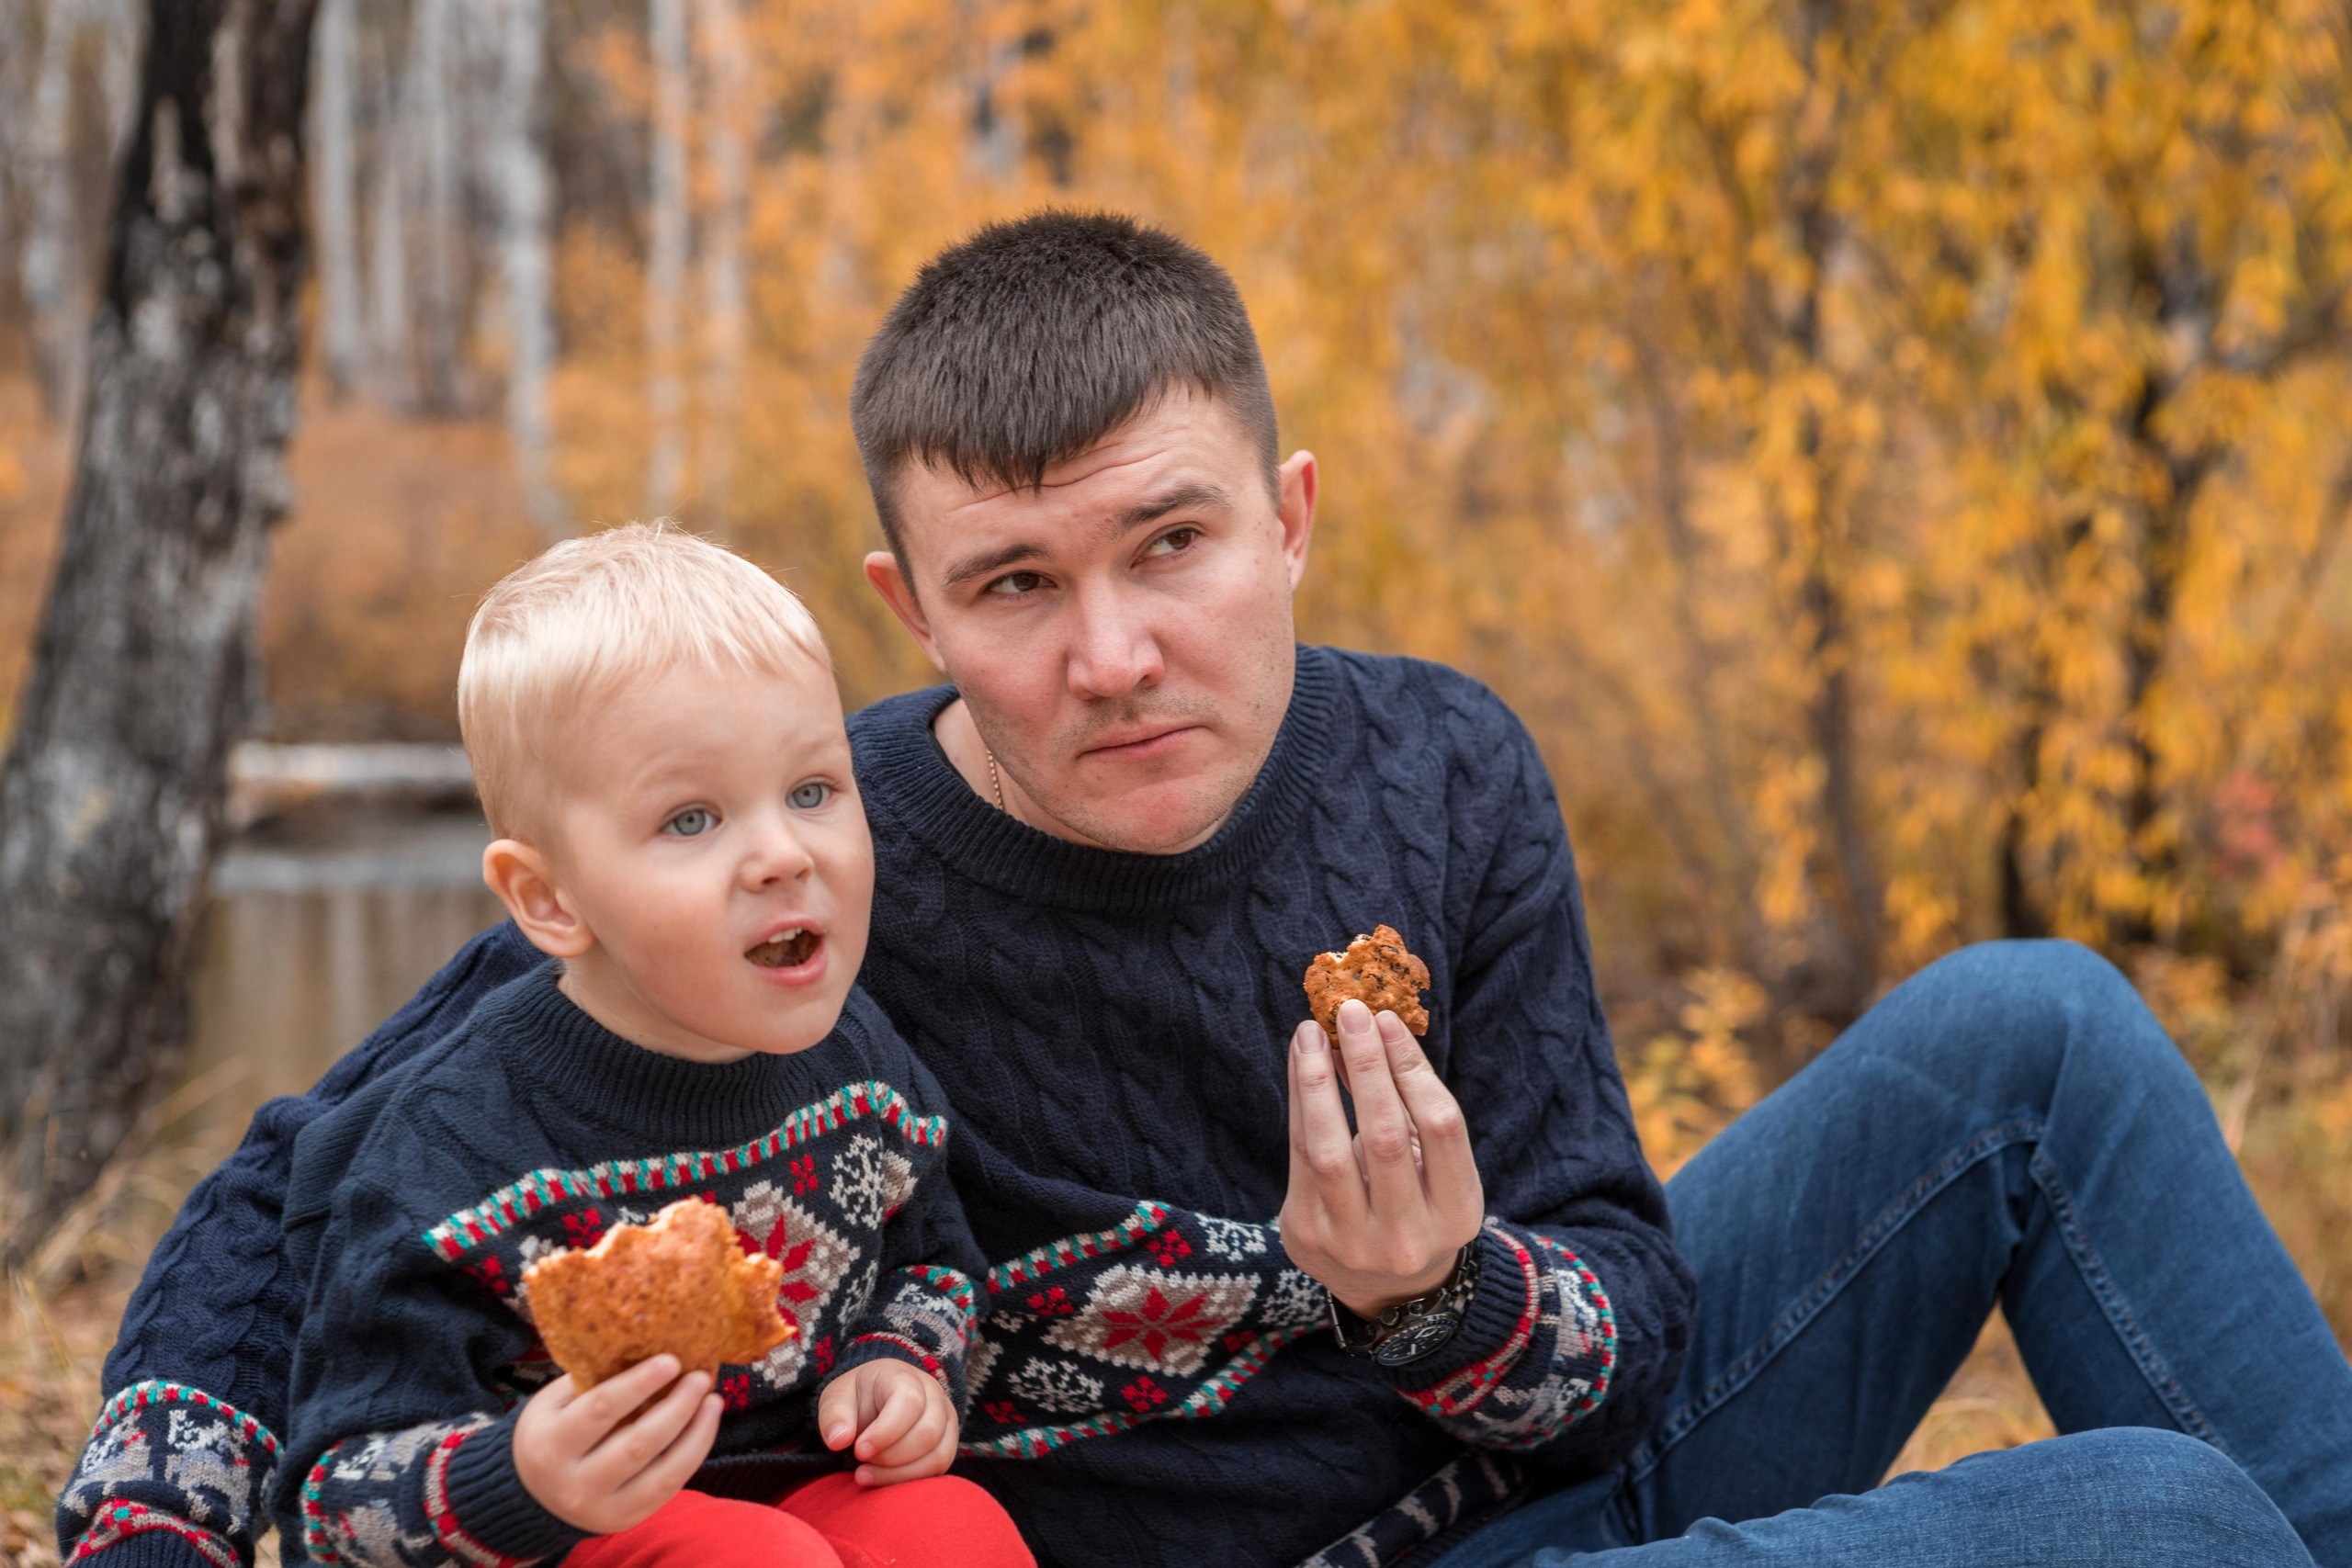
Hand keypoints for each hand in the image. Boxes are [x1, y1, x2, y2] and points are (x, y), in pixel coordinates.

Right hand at [513, 1355, 721, 1533]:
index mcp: (550, 1445)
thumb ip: (590, 1380)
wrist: (531, 1496)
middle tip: (700, 1377)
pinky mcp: (626, 1519)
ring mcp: (602, 1508)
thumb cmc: (550, 1433)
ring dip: (695, 1433)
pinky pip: (668, 1488)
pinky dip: (692, 1455)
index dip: (639, 1383)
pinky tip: (704, 1427)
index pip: (601, 1410)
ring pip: (661, 1472)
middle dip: (677, 1407)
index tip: (672, 1360)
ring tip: (713, 1401)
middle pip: (637, 1444)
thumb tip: (645, 1344)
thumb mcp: (553, 1404)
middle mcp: (574, 1484)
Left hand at [819, 1359, 957, 1485]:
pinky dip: (910, 1480)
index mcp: (905, 1377)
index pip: (910, 1402)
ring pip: (938, 1455)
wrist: (875, 1402)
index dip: (885, 1432)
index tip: (859, 1450)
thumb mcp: (836, 1398)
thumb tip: (838, 1440)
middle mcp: (934, 1395)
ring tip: (867, 1475)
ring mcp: (946, 1419)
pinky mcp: (947, 1443)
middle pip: (928, 1432)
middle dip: (891, 1457)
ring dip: (900, 1473)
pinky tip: (884, 1479)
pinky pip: (940, 1469)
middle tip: (861, 1462)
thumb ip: (834, 1415)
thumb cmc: (857, 1399)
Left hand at [1281, 997, 1483, 1318]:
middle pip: (1385, 1135)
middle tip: (1350, 1012)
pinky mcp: (1307, 1236)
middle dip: (1365, 1065)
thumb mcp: (1437, 1168)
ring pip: (1329, 1149)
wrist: (1387, 1288)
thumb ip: (1411, 1108)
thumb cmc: (1419, 1204)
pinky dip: (1299, 1103)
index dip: (1412, 1068)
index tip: (1388, 1021)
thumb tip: (1369, 1032)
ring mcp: (1353, 1243)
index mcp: (1457, 1214)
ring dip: (1317, 1081)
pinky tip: (1301, 1066)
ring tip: (1311, 1034)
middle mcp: (1408, 1236)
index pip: (1440, 1127)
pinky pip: (1298, 1157)